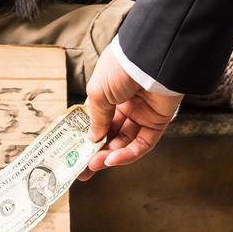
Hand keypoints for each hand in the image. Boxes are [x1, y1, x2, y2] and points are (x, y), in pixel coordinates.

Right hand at [79, 42, 182, 180]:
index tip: (74, 153)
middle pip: (110, 134)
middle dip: (96, 152)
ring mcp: (142, 114)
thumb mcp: (98, 93)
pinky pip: (142, 143)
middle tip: (83, 170)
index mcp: (109, 93)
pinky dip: (128, 154)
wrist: (151, 60)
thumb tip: (93, 138)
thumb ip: (96, 118)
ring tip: (94, 165)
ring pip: (125, 142)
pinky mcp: (158, 122)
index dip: (87, 137)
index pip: (97, 120)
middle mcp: (125, 104)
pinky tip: (112, 159)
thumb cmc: (119, 70)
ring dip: (109, 155)